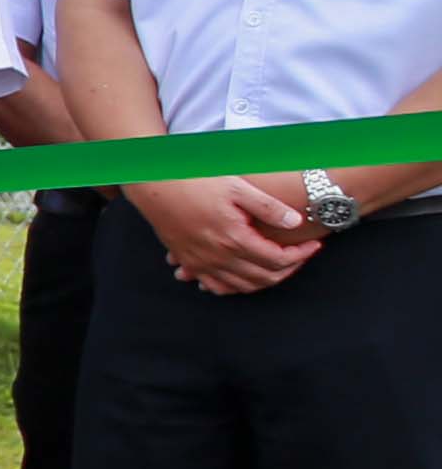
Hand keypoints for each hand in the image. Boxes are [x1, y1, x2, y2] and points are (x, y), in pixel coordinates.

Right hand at [133, 173, 322, 295]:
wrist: (153, 183)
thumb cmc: (195, 180)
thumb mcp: (238, 186)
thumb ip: (268, 207)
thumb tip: (295, 222)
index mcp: (234, 239)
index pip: (278, 259)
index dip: (301, 255)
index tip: (313, 245)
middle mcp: (218, 257)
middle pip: (264, 277)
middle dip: (289, 269)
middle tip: (301, 256)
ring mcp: (201, 262)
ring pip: (242, 286)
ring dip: (265, 281)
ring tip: (279, 266)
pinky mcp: (188, 261)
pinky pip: (215, 286)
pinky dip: (234, 288)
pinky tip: (242, 279)